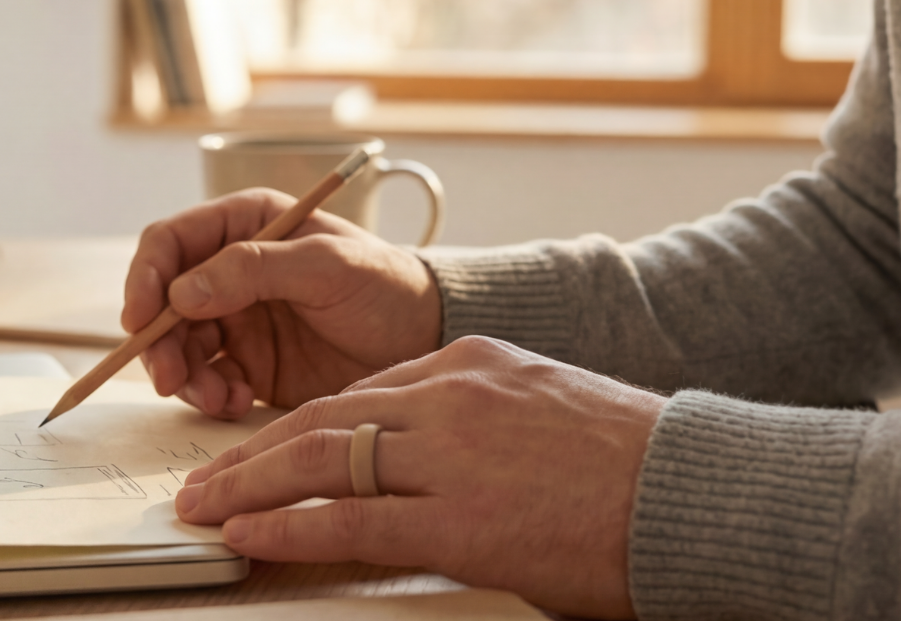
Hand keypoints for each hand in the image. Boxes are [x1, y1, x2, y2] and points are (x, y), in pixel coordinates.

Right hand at [123, 188, 440, 418]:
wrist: (426, 341)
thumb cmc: (387, 287)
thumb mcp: (329, 266)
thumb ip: (256, 269)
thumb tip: (182, 292)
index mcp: (244, 225)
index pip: (170, 243)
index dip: (144, 279)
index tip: (139, 320)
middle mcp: (229, 270)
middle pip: (162, 303)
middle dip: (158, 343)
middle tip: (171, 380)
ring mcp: (236, 318)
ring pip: (177, 347)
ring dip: (184, 376)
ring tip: (215, 398)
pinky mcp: (248, 364)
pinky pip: (205, 381)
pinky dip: (209, 396)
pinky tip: (236, 404)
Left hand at [172, 336, 664, 619]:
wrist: (699, 493)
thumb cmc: (635, 463)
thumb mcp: (544, 410)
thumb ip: (478, 423)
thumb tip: (432, 461)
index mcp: (470, 363)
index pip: (358, 395)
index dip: (296, 429)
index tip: (260, 452)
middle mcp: (449, 398)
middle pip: (321, 420)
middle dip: (251, 455)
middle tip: (202, 480)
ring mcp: (449, 457)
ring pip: (319, 461)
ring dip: (247, 488)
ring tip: (202, 509)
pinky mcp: (458, 520)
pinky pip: (347, 521)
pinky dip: (285, 527)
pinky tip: (246, 536)